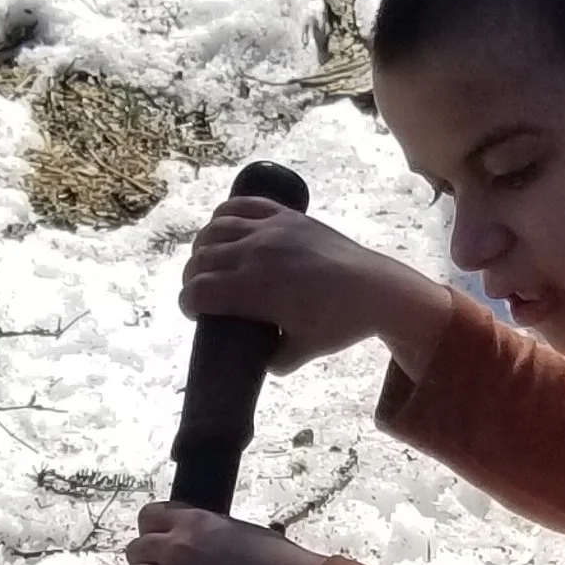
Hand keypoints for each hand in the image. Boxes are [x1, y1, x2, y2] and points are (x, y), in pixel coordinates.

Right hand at [181, 193, 446, 375]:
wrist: (376, 289)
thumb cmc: (340, 322)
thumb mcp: (302, 350)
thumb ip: (275, 359)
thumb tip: (259, 359)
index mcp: (254, 289)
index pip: (198, 292)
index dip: (188, 304)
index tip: (194, 312)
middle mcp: (255, 254)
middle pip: (200, 259)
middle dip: (191, 278)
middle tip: (199, 291)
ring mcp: (270, 230)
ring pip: (215, 229)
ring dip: (203, 246)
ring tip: (207, 260)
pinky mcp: (286, 216)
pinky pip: (243, 205)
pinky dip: (225, 214)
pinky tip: (222, 226)